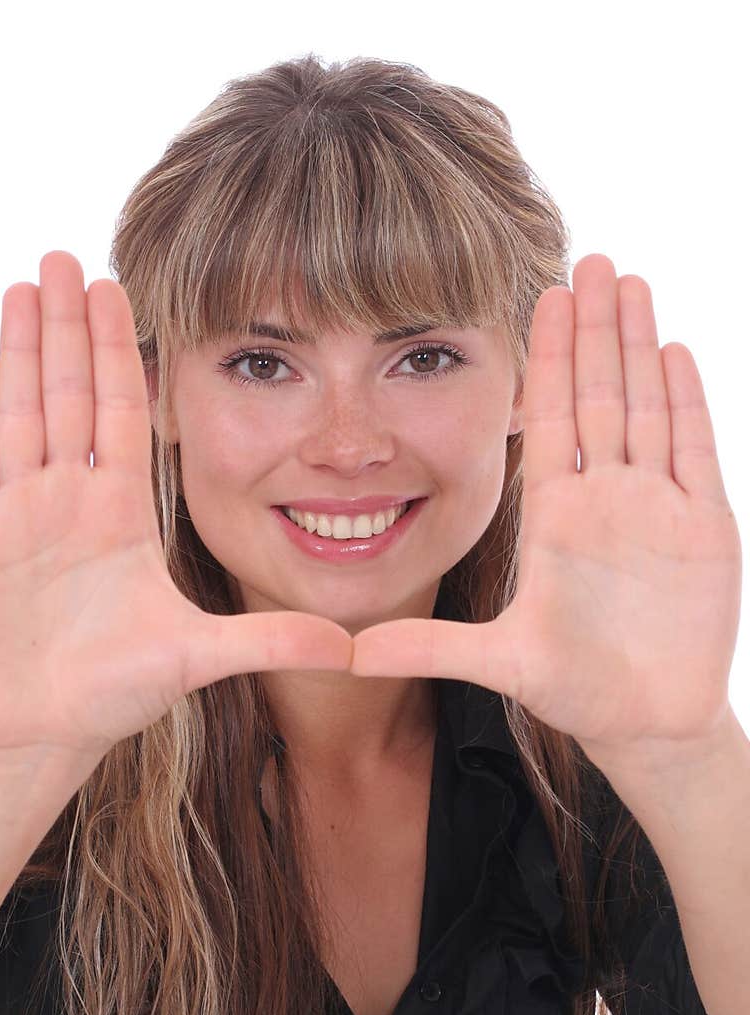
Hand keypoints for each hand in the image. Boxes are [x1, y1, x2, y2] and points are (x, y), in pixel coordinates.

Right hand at [0, 251, 351, 765]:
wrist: (43, 728)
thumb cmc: (115, 691)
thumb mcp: (197, 655)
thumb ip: (271, 642)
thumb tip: (356, 648)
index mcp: (122, 515)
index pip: (124, 414)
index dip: (120, 352)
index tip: (123, 289)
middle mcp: (69, 502)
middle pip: (70, 395)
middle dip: (67, 326)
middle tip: (66, 255)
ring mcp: (17, 514)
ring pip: (21, 412)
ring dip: (22, 349)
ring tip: (25, 282)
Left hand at [350, 253, 741, 771]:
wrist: (645, 720)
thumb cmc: (575, 690)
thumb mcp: (499, 662)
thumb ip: (429, 649)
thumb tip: (347, 656)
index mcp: (554, 516)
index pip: (545, 419)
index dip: (544, 360)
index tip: (537, 299)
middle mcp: (603, 499)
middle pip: (597, 395)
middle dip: (593, 328)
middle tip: (589, 258)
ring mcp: (655, 507)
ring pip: (645, 406)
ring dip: (637, 345)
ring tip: (630, 280)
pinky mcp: (704, 526)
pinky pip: (693, 449)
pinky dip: (685, 401)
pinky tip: (673, 351)